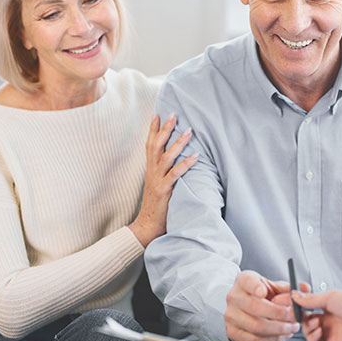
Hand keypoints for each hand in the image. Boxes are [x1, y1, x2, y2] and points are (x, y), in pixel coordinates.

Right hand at [129, 114, 197, 246]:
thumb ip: (163, 173)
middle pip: (157, 145)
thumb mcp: (158, 185)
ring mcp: (157, 180)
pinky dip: (185, 164)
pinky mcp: (164, 190)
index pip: (149, 145)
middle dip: (165, 129)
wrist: (146, 226)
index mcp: (150, 170)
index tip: (157, 114)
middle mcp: (152, 172)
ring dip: (178, 143)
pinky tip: (195, 156)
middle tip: (174, 114)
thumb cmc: (155, 206)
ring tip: (189, 131)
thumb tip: (174, 162)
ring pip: (166, 156)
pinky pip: (175, 174)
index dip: (153, 129)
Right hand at [225, 270, 300, 340]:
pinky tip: (282, 334)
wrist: (245, 310)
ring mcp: (231, 316)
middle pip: (255, 307)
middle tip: (294, 316)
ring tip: (292, 327)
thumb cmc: (261, 297)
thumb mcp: (274, 287)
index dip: (254, 287)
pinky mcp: (234, 333)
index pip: (247, 281)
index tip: (264, 292)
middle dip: (279, 314)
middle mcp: (234, 297)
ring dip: (279, 329)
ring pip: (256, 326)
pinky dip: (273, 339)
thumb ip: (290, 288)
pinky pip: (256, 340)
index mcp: (243, 281)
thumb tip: (304, 288)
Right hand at [293, 290, 341, 340]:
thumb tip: (295, 296)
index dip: (302, 309)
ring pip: (309, 335)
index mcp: (328, 309)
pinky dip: (312, 340)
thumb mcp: (329, 297)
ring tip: (315, 323)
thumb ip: (311, 299)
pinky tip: (318, 331)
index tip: (295, 305)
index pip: (309, 310)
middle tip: (302, 315)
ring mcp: (329, 334)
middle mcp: (328, 322)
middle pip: (307, 323)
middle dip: (303, 319)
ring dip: (307, 329)